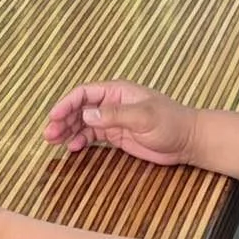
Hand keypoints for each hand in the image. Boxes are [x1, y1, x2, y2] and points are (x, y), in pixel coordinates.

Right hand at [42, 80, 198, 167]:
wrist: (189, 140)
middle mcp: (112, 103)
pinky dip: (81, 140)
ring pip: (84, 122)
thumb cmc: (171, 123)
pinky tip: (72, 147)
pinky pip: (93, 136)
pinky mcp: (117, 135)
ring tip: (54, 142)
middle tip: (49, 134)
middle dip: (63, 119)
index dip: (67, 103)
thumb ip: (115, 115)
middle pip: (80, 108)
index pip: (85, 93)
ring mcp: (114, 119)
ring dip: (68, 130)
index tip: (54, 116)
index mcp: (117, 91)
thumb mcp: (144, 117)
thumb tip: (87, 114)